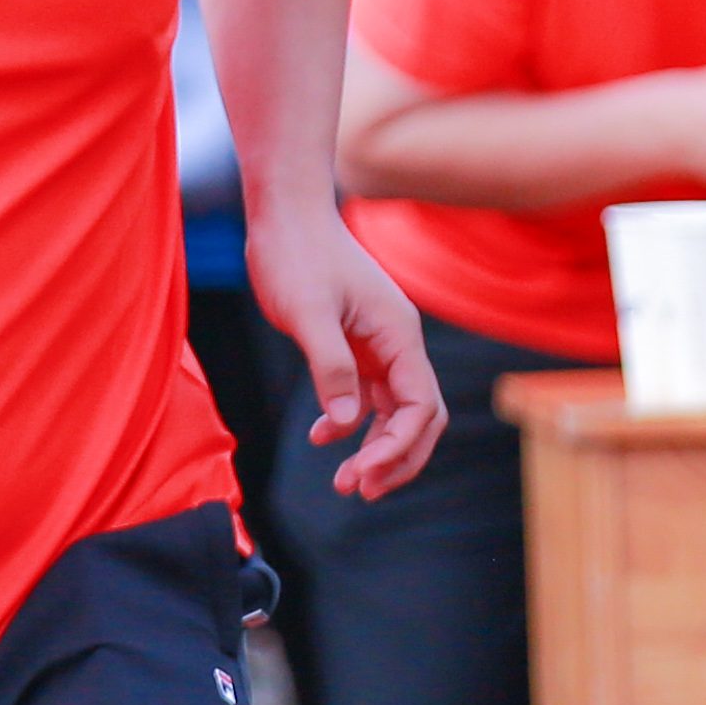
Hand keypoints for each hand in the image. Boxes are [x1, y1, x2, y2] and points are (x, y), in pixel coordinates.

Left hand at [246, 202, 445, 501]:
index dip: (398, 446)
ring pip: (396, 412)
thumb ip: (331, 369)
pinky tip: (322, 437)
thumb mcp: (308, 313)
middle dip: (396, 457)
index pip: (420, 405)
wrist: (285, 216)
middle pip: (420, 416)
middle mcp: (399, 343)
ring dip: (376, 448)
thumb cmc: (296, 254)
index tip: (361, 474)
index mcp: (399, 334)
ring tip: (344, 481)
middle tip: (357, 489)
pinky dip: (352, 423)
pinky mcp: (357, 348)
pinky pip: (369, 397)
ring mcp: (380, 346)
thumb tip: (347, 425)